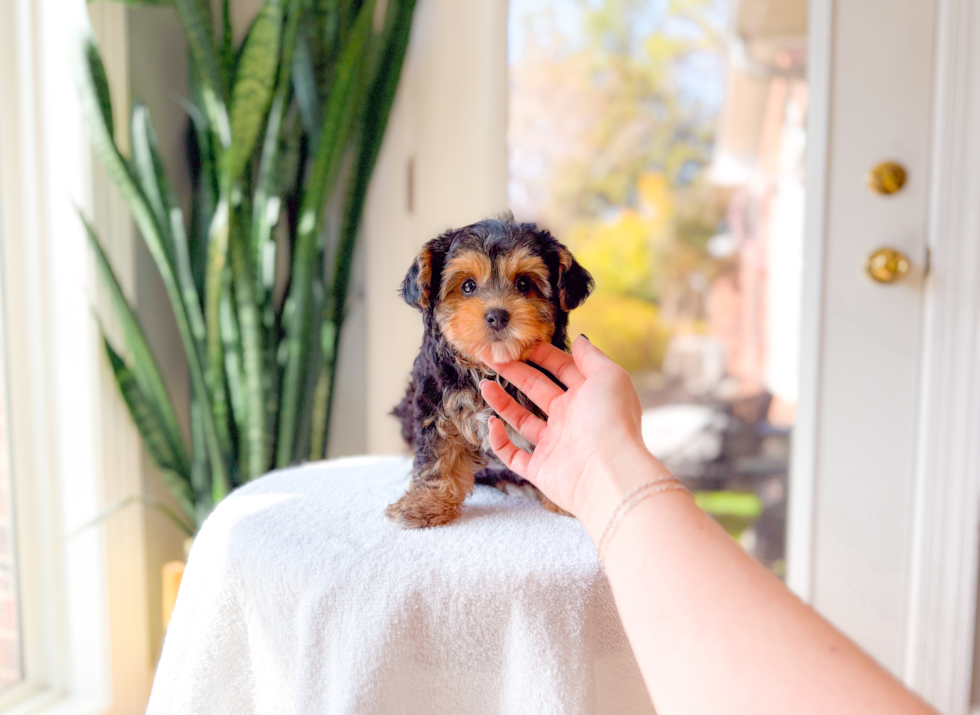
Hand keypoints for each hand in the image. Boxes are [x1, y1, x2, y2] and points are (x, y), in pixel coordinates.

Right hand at [480, 335, 669, 534]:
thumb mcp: (608, 376)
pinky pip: (514, 455)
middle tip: (492, 357)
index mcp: (587, 397)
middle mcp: (571, 419)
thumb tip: (580, 339)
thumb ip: (591, 357)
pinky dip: (500, 441)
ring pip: (522, 420)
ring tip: (484, 385)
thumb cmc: (611, 419)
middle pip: (537, 390)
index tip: (519, 343)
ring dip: (502, 402)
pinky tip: (492, 423)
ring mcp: (555, 445)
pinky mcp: (540, 470)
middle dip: (514, 372)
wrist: (608, 472)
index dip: (541, 355)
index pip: (562, 370)